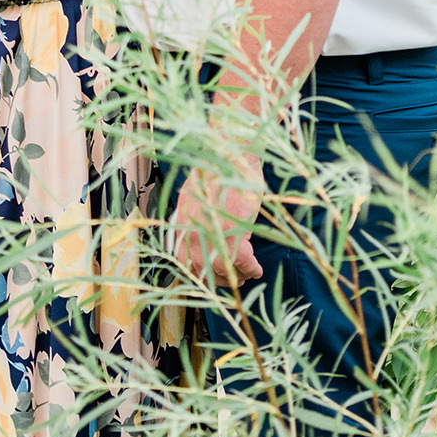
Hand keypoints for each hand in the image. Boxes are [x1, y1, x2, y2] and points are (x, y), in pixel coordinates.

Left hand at [174, 162, 264, 288]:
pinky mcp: (232, 239)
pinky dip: (252, 269)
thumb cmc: (216, 172)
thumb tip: (203, 237)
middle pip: (203, 273)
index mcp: (180, 226)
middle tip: (233, 280)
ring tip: (246, 275)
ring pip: (224, 272)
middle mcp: (190, 237)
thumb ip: (195, 221)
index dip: (203, 273)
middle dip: (220, 279)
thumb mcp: (196, 197)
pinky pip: (244, 264)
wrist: (230, 156)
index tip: (214, 277)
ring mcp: (211, 240)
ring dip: (236, 276)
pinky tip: (256, 269)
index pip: (186, 262)